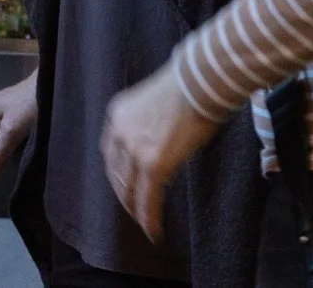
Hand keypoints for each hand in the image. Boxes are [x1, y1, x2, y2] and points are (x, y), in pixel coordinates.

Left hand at [101, 64, 223, 241]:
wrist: (201, 80)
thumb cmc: (189, 86)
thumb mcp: (155, 101)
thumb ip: (148, 124)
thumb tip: (159, 143)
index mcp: (118, 113)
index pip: (111, 154)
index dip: (118, 175)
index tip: (126, 186)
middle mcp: (120, 131)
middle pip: (117, 174)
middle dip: (126, 195)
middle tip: (135, 210)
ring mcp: (135, 149)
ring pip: (130, 190)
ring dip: (137, 210)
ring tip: (146, 223)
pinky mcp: (153, 164)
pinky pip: (148, 199)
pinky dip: (150, 218)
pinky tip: (154, 231)